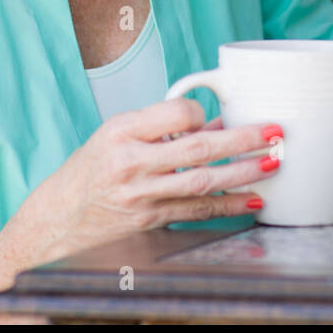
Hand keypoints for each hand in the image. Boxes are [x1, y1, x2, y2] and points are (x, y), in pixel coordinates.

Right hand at [10, 98, 281, 267]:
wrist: (58, 219)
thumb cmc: (89, 172)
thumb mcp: (115, 136)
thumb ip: (160, 128)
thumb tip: (214, 123)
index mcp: (121, 131)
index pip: (175, 112)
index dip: (202, 112)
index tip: (215, 115)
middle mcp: (131, 162)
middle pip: (199, 148)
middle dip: (243, 139)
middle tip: (274, 132)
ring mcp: (141, 194)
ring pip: (204, 181)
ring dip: (243, 172)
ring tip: (272, 163)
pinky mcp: (150, 220)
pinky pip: (197, 211)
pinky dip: (228, 206)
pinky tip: (252, 200)